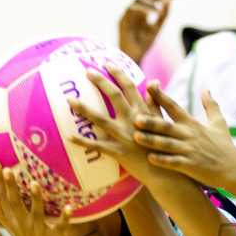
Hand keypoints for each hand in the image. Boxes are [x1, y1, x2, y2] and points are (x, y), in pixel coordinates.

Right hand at [0, 166, 68, 235]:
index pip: (2, 199)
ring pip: (36, 215)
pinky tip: (70, 207)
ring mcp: (38, 234)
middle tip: (8, 169)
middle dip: (11, 187)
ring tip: (35, 183)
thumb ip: (4, 215)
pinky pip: (59, 228)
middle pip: (15, 204)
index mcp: (14, 223)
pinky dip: (65, 218)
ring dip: (36, 199)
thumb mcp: (14, 231)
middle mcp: (23, 228)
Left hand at [66, 63, 166, 183]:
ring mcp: (125, 136)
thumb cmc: (165, 146)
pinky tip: (68, 136)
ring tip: (70, 101)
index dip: (118, 74)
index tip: (107, 63)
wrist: (167, 172)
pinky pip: (97, 146)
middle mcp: (133, 121)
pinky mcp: (119, 152)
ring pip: (101, 119)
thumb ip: (156, 102)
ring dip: (84, 109)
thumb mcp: (163, 121)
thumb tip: (153, 81)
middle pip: (114, 96)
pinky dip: (82, 141)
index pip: (130, 87)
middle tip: (87, 71)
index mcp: (143, 112)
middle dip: (100, 82)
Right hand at [117, 0, 171, 64]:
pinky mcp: (122, 20)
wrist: (134, 57)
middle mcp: (134, 9)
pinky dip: (144, 9)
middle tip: (167, 1)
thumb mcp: (157, 28)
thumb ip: (163, 15)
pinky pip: (132, 9)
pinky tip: (154, 14)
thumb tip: (169, 1)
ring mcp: (127, 14)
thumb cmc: (143, 44)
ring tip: (160, 10)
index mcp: (142, 10)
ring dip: (151, 2)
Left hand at [132, 83, 235, 189]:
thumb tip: (207, 89)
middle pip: (167, 126)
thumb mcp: (219, 122)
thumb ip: (211, 105)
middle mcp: (189, 135)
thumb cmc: (224, 146)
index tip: (149, 84)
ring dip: (152, 141)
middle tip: (135, 117)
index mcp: (193, 124)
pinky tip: (150, 158)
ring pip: (167, 144)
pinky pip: (174, 162)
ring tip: (136, 137)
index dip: (161, 96)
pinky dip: (163, 160)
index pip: (174, 106)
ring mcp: (190, 151)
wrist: (234, 168)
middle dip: (151, 121)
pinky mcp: (191, 166)